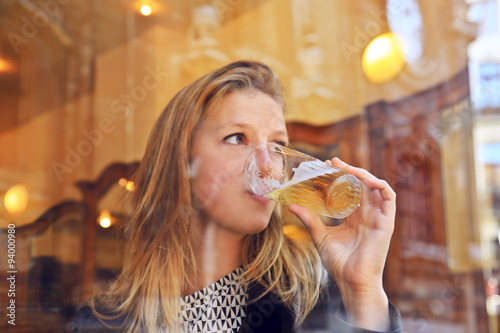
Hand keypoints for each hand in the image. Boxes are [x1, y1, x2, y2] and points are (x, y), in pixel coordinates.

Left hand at [288, 157, 395, 329]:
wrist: (351, 281)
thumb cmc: (338, 263)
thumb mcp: (320, 236)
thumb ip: (309, 219)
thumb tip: (291, 205)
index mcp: (353, 218)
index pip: (348, 190)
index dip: (339, 177)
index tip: (325, 166)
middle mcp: (367, 215)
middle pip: (360, 185)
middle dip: (348, 171)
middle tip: (333, 162)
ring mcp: (378, 217)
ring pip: (374, 187)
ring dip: (363, 174)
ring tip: (347, 168)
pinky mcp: (387, 222)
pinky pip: (389, 197)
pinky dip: (379, 184)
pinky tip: (365, 179)